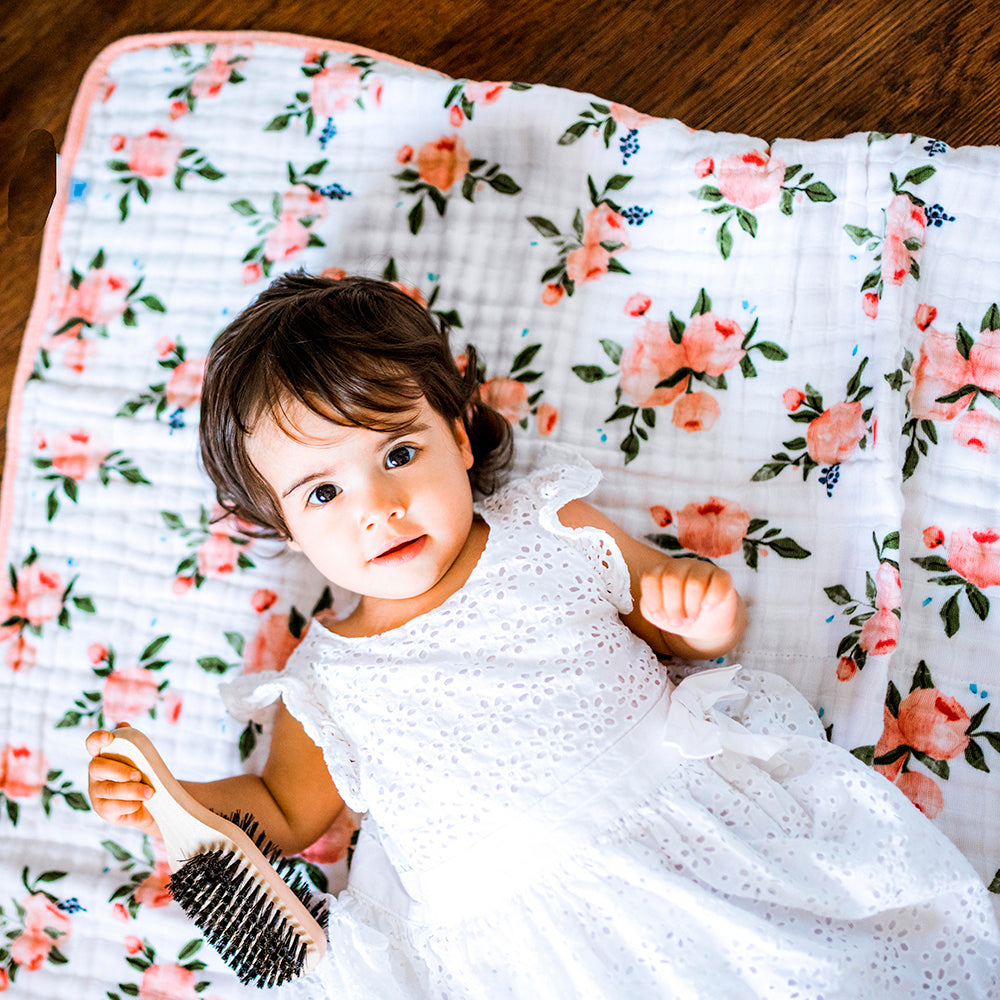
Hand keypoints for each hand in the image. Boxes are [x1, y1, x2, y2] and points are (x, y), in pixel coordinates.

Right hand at [86, 724, 160, 838]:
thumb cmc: (145, 776)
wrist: (152, 804)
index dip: (96, 738)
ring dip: (131, 790)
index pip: (92, 743)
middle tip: (139, 775)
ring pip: (109, 790)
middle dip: (119, 770)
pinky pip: (113, 807)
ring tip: (149, 792)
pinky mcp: (102, 810)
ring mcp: (96, 793)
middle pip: (96, 767)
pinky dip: (130, 805)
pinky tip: (140, 804)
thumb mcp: (142, 759)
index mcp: (104, 756)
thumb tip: (124, 724)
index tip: (108, 737)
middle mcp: (96, 774)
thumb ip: (134, 744)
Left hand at [639, 559, 742, 651]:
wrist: (707, 623)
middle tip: (678, 622)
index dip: (654, 601)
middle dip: (673, 607)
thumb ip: (650, 609)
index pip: (651, 578)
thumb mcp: (659, 616)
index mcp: (661, 572)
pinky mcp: (723, 577)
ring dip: (691, 606)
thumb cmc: (679, 615)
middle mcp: (681, 566)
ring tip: (692, 618)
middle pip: (672, 579)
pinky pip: (719, 582)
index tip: (659, 617)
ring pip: (695, 582)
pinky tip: (708, 608)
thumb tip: (655, 607)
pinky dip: (712, 598)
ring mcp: (702, 568)